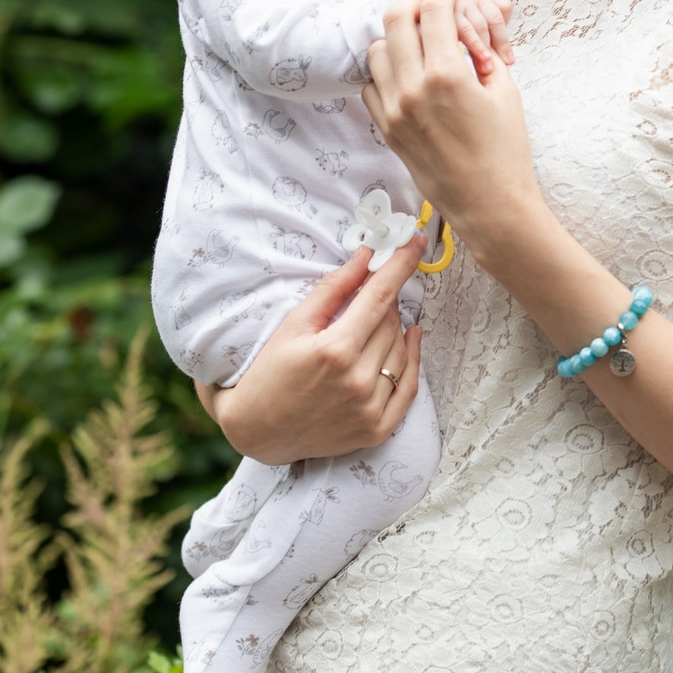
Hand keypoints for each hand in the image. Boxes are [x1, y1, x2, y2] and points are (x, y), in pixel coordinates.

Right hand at [194, 231, 425, 464]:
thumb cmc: (269, 373)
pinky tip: (410, 338)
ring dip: (395, 327)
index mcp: (335, 350)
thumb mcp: (294, 324)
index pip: (381, 296)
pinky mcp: (376, 430)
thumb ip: (333, 289)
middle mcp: (358, 381)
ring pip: (401, 350)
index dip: (401, 264)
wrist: (257, 431)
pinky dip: (413, 360)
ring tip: (374, 319)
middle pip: (391, 321)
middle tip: (373, 288)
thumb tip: (364, 256)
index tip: (415, 241)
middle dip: (386, 298)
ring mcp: (370, 409)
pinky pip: (409, 387)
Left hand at [363, 0, 544, 255]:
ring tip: (418, 33)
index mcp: (447, 75)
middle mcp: (412, 89)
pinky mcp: (386, 130)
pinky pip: (371, 85)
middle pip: (396, 19)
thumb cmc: (506, 151)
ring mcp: (394, 110)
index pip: (434, 10)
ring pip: (377, 50)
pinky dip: (385, 69)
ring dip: (396, 33)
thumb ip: (480, 52)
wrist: (490, 205)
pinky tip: (407, 69)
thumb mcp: (504, 92)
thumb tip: (464, 26)